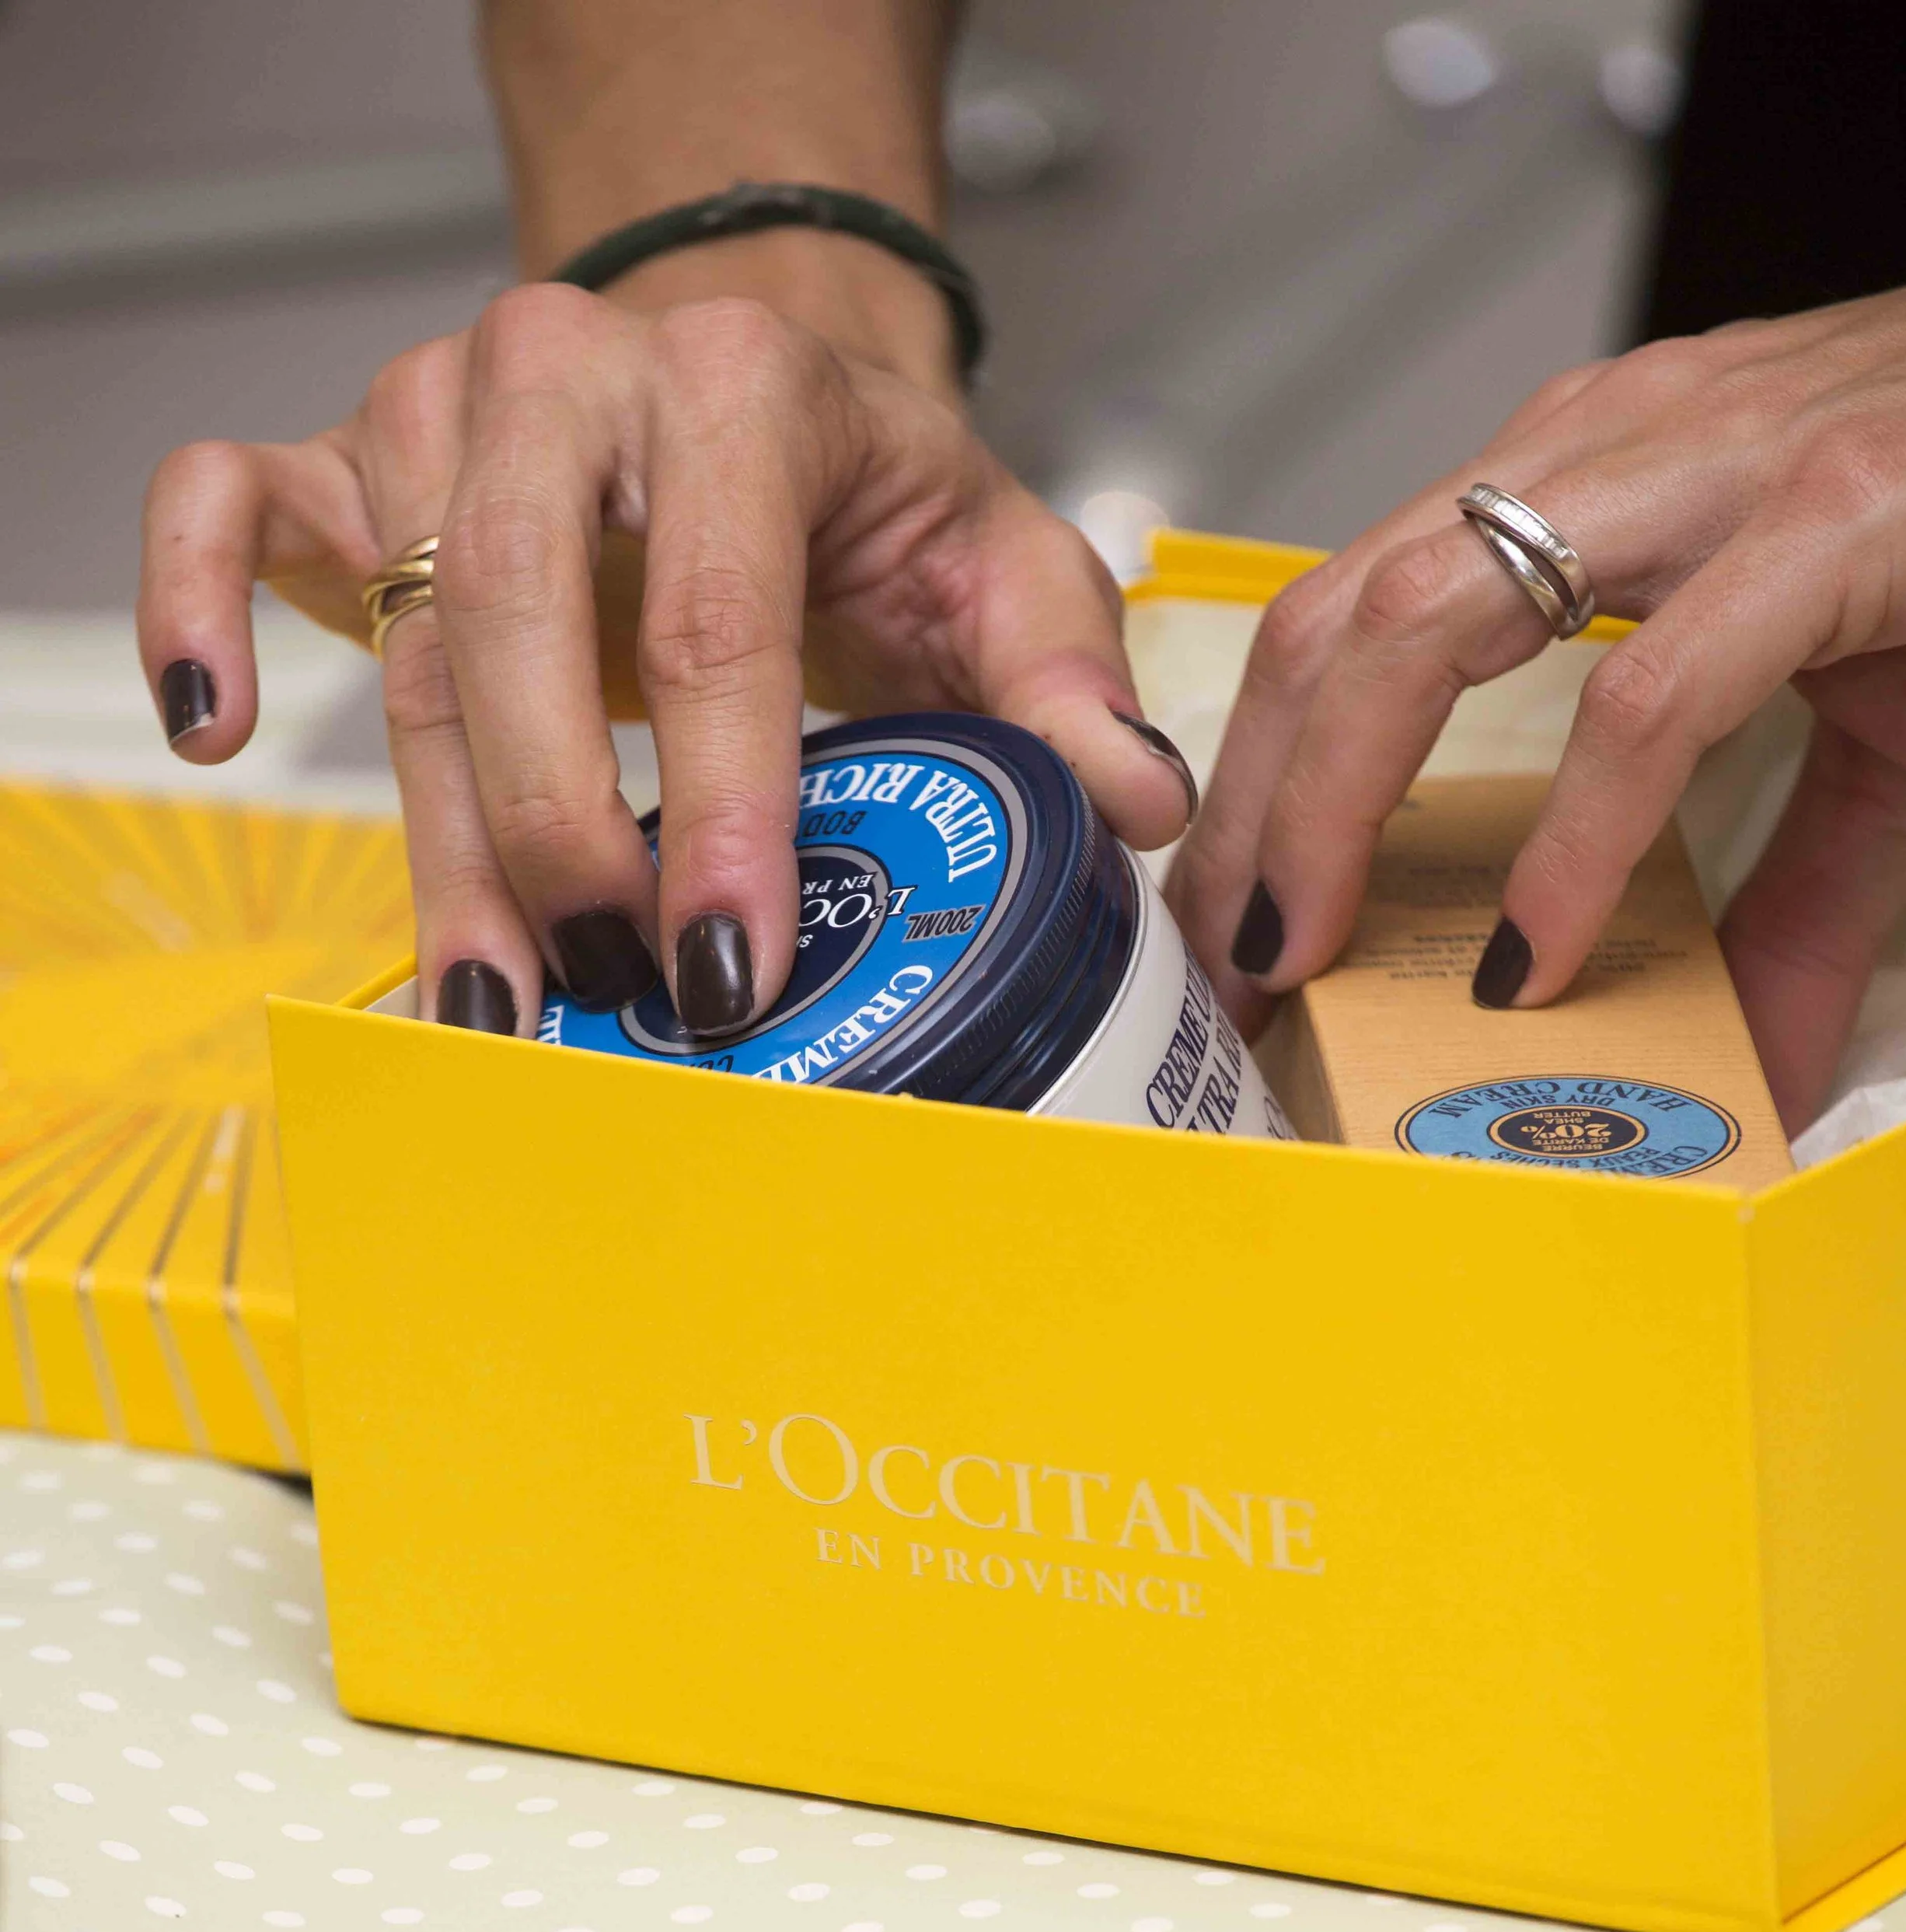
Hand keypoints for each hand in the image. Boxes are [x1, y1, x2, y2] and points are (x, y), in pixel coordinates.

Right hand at [137, 270, 1193, 1036]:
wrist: (749, 380)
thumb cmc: (868, 491)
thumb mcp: (999, 564)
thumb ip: (1061, 678)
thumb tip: (1135, 805)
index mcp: (744, 392)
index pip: (717, 623)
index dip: (722, 811)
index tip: (735, 961)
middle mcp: (570, 380)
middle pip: (522, 624)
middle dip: (565, 841)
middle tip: (615, 998)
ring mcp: (439, 411)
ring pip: (405, 631)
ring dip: (439, 838)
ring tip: (489, 1004)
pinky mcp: (346, 455)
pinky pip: (221, 504)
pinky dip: (196, 605)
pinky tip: (218, 727)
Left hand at [1168, 279, 1905, 1134]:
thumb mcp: (1857, 734)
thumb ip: (1784, 898)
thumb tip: (1754, 1066)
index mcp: (1583, 484)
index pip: (1350, 609)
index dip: (1264, 765)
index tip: (1234, 909)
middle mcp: (1607, 459)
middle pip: (1338, 615)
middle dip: (1253, 801)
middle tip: (1226, 957)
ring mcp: (1707, 476)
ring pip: (1426, 619)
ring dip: (1337, 802)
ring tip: (1307, 947)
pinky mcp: (1830, 521)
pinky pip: (1648, 690)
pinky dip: (1574, 831)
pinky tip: (1536, 946)